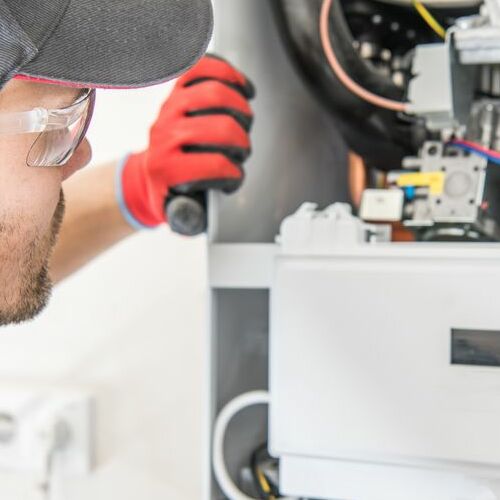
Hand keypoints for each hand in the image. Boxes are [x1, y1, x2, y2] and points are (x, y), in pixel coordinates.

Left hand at [117, 54, 254, 228]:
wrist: (149, 174)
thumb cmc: (170, 192)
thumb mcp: (178, 214)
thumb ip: (190, 218)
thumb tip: (196, 212)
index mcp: (165, 169)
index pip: (215, 165)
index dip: (234, 175)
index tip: (233, 178)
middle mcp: (164, 135)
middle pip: (222, 128)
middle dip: (241, 143)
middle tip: (241, 152)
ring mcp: (170, 109)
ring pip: (216, 94)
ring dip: (241, 111)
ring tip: (244, 123)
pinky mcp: (176, 91)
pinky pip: (203, 68)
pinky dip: (228, 73)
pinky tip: (242, 88)